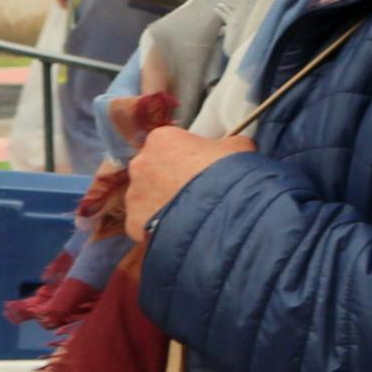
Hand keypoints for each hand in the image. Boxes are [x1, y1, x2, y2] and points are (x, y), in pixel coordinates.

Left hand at [123, 127, 246, 241]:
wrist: (223, 217)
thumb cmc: (230, 176)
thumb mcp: (238, 148)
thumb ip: (225, 144)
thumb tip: (226, 148)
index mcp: (161, 139)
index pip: (168, 145)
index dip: (185, 158)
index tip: (198, 170)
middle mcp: (140, 163)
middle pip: (152, 171)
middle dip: (168, 181)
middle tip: (192, 194)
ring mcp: (134, 195)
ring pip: (145, 198)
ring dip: (160, 204)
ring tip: (186, 217)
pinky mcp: (133, 223)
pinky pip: (144, 224)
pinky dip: (156, 228)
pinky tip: (177, 232)